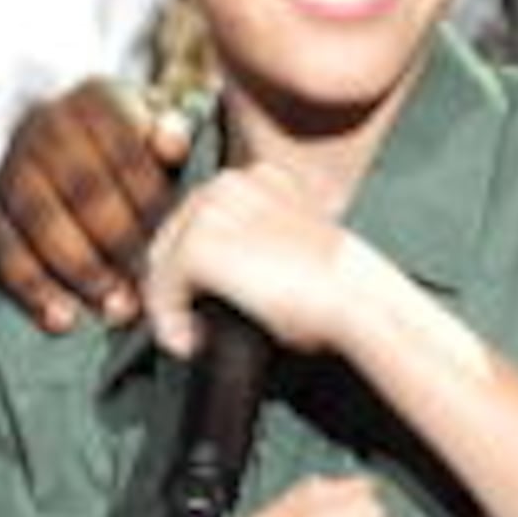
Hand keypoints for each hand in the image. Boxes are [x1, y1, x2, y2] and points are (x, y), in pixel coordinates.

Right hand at [0, 79, 191, 331]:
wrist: (85, 134)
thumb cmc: (140, 139)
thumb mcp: (164, 122)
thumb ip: (173, 133)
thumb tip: (172, 145)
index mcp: (95, 100)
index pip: (124, 155)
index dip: (150, 204)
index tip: (176, 243)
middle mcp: (46, 126)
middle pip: (81, 192)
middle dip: (119, 245)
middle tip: (151, 284)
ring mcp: (14, 166)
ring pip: (40, 224)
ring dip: (79, 273)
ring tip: (116, 308)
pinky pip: (2, 250)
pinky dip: (32, 289)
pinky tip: (60, 318)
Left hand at [140, 164, 378, 362]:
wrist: (358, 300)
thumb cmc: (339, 286)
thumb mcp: (291, 243)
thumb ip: (251, 240)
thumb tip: (205, 274)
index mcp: (258, 174)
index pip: (198, 219)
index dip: (193, 268)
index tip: (199, 304)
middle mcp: (229, 182)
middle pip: (170, 238)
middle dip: (175, 286)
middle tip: (190, 327)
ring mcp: (210, 212)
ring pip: (160, 264)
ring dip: (169, 306)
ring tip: (191, 336)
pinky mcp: (198, 247)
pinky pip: (159, 291)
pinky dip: (167, 323)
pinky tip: (190, 342)